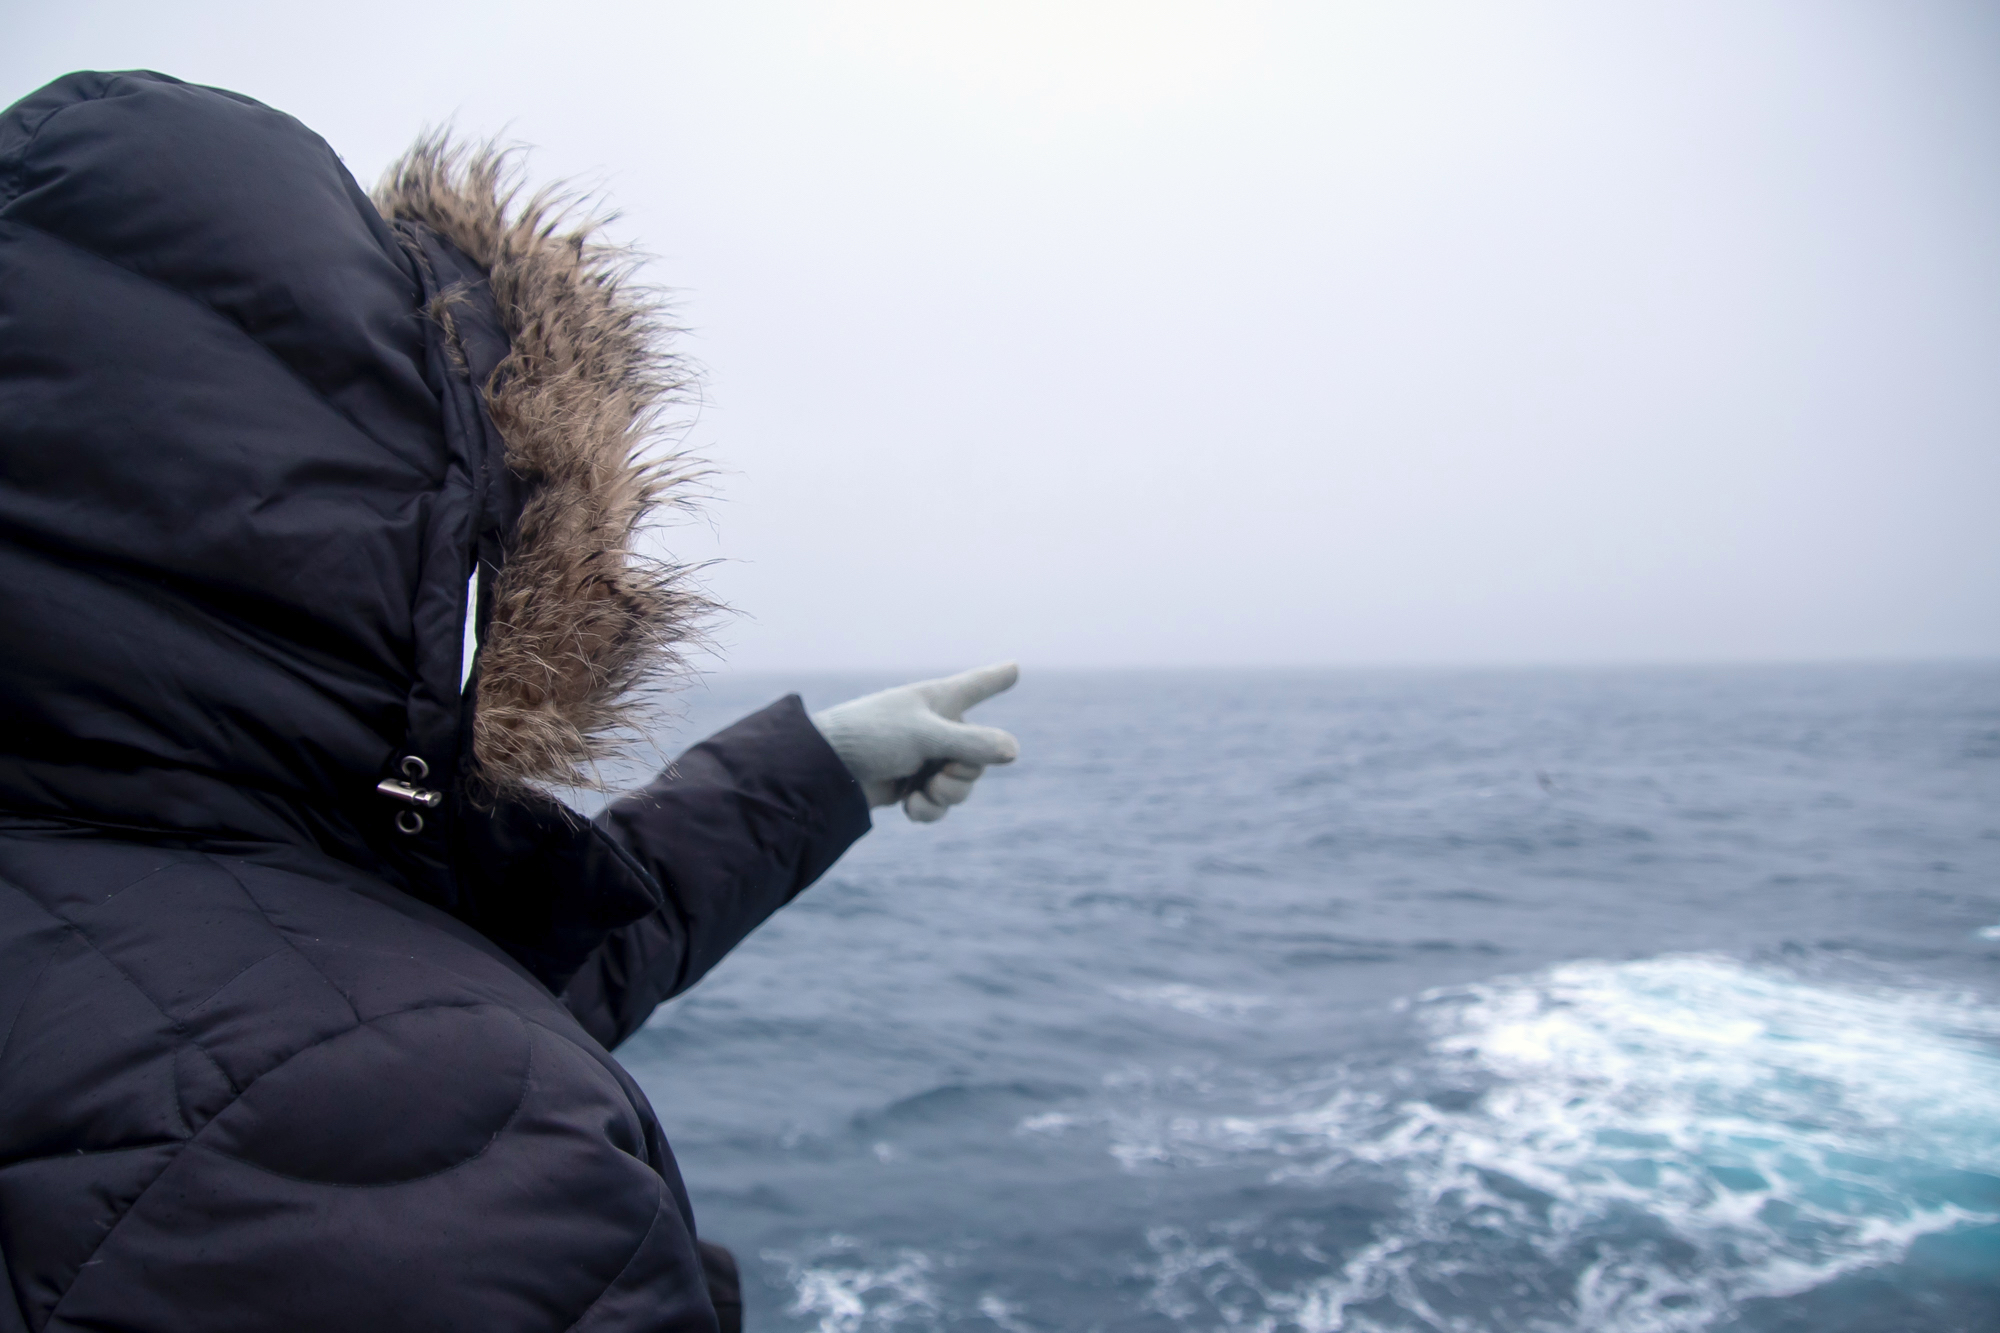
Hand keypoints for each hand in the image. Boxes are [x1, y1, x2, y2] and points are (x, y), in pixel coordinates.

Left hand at [810, 662, 1019, 821]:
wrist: (826, 771)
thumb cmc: (871, 736)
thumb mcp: (926, 736)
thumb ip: (972, 744)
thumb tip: (1014, 752)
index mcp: (941, 700)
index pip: (978, 685)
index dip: (997, 678)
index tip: (1014, 667)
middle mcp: (937, 727)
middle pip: (980, 757)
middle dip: (964, 774)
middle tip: (940, 773)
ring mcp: (925, 758)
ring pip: (962, 786)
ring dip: (947, 796)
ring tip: (922, 792)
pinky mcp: (911, 786)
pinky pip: (939, 804)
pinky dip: (929, 810)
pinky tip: (909, 807)